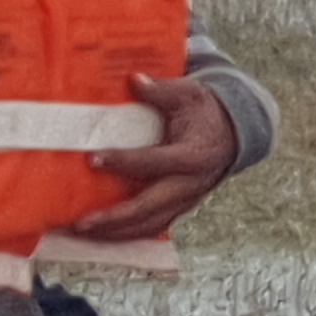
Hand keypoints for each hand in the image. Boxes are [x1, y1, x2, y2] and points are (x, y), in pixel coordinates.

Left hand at [68, 73, 240, 240]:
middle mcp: (190, 184)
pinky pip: (153, 227)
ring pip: (149, 225)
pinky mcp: (180, 208)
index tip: (92, 159)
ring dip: (116, 233)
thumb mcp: (187, 94)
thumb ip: (161, 90)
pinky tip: (103, 236)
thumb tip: (134, 80)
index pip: (155, 161)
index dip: (124, 162)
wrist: (233, 133)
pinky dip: (128, 235)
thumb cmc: (205, 112)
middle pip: (149, 207)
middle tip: (82, 221)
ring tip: (83, 233)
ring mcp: (186, 200)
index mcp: (193, 155)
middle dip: (114, 217)